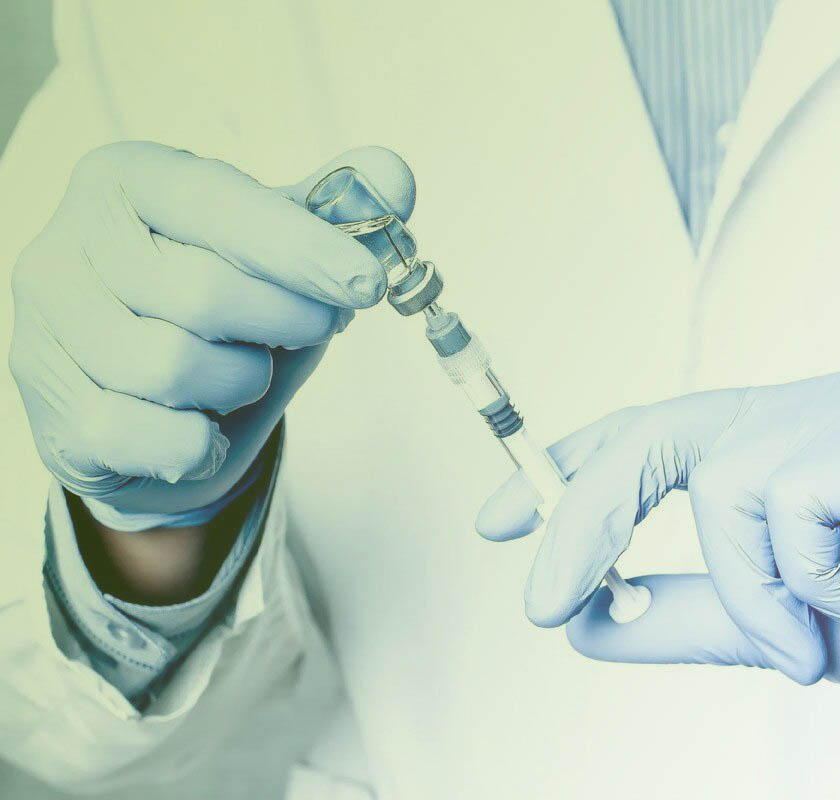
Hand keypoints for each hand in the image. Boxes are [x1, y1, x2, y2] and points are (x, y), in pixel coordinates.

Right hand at [9, 142, 413, 517]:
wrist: (150, 408)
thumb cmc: (224, 314)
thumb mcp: (281, 255)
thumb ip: (335, 214)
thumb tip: (393, 176)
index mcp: (127, 179)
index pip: (216, 202)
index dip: (300, 246)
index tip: (367, 284)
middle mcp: (68, 242)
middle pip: (203, 292)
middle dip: (286, 323)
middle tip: (312, 329)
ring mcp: (45, 326)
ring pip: (172, 367)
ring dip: (241, 382)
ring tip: (244, 373)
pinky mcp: (48, 408)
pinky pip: (145, 434)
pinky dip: (199, 443)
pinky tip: (206, 428)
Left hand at [477, 371, 839, 712]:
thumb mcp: (790, 633)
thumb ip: (694, 617)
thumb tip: (588, 620)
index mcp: (774, 448)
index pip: (647, 437)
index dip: (566, 473)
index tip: (495, 524)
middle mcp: (802, 411)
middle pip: (652, 433)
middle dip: (581, 515)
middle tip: (542, 605)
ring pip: (720, 479)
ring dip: (748, 593)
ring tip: (811, 643)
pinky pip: (787, 497)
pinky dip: (805, 579)